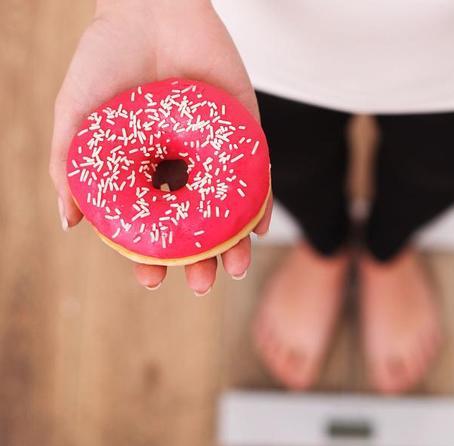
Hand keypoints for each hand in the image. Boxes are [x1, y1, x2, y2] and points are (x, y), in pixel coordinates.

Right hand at [48, 0, 272, 293]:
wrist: (150, 8)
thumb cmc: (106, 59)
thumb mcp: (77, 115)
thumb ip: (69, 166)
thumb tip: (70, 223)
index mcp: (143, 169)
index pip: (151, 223)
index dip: (150, 255)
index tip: (151, 280)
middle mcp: (181, 166)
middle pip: (194, 224)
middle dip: (198, 260)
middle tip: (201, 284)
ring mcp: (214, 152)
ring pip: (227, 209)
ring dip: (232, 243)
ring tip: (231, 269)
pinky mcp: (245, 132)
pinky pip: (257, 175)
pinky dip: (259, 203)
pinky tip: (256, 230)